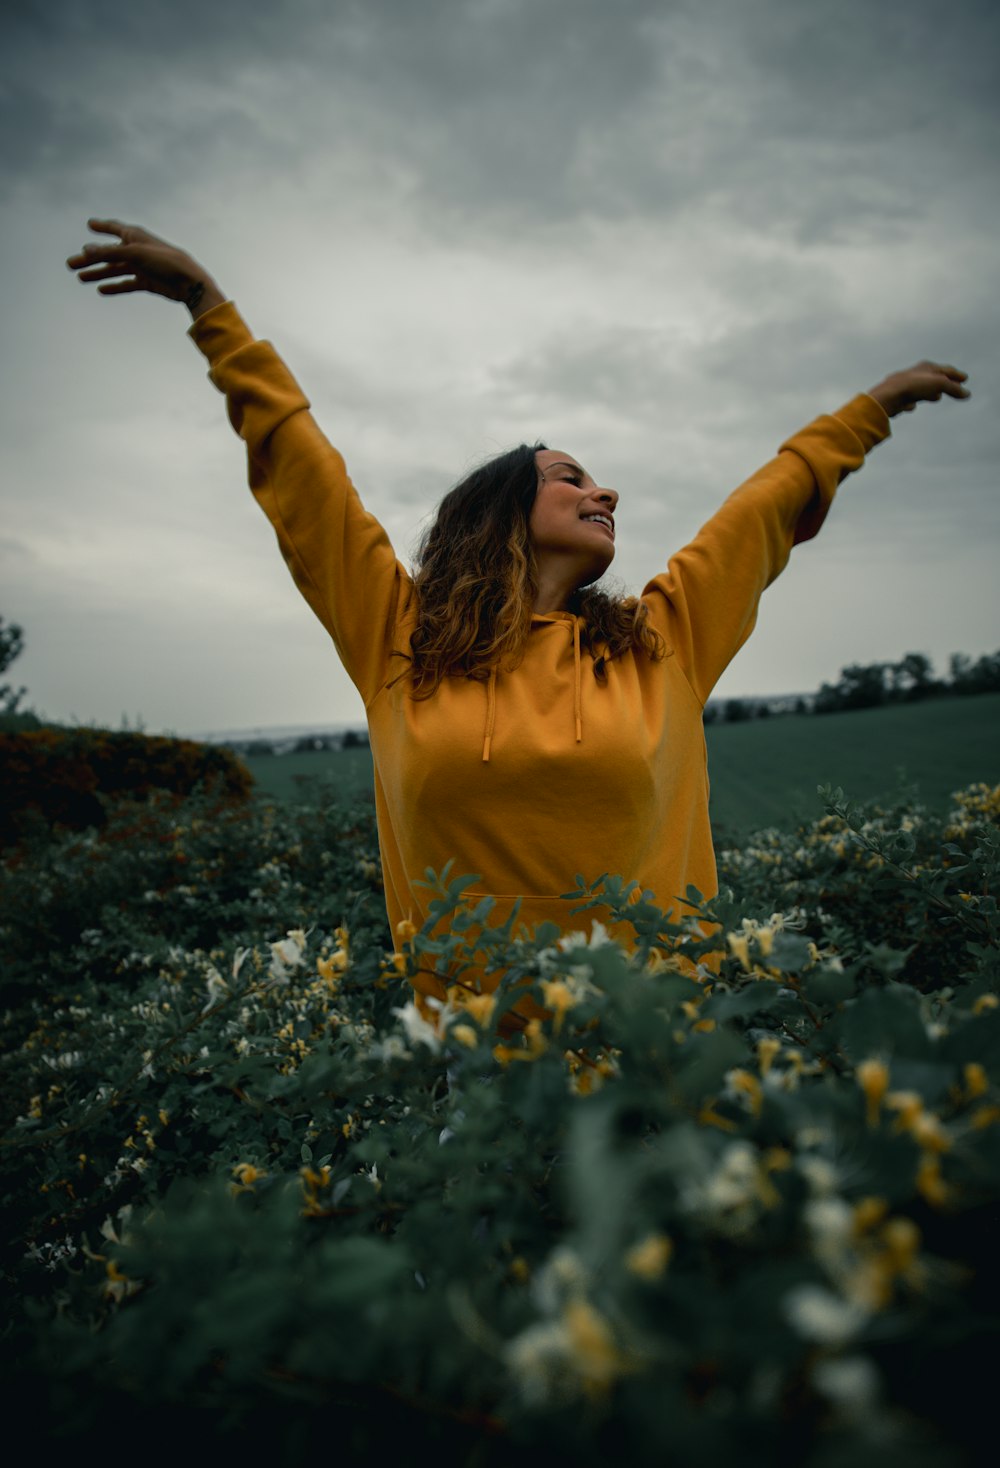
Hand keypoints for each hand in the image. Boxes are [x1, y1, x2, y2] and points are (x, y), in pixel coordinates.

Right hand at [66, 219, 225, 317]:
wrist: (190, 283)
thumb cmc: (166, 262)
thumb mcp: (134, 254)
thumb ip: (110, 253)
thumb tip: (86, 250)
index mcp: (136, 236)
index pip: (115, 228)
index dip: (102, 226)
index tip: (90, 224)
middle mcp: (138, 250)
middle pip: (109, 253)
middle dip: (90, 258)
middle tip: (70, 264)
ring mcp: (142, 267)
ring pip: (115, 269)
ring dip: (99, 273)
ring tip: (81, 278)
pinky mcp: (148, 282)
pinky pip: (127, 284)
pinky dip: (115, 287)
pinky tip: (102, 290)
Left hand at [867, 361, 970, 417]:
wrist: (887, 397)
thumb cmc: (912, 386)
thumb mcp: (939, 384)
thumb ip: (954, 388)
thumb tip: (966, 394)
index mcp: (926, 367)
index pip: (946, 370)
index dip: (956, 375)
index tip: (964, 379)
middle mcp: (915, 374)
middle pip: (934, 378)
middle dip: (944, 382)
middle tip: (953, 386)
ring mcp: (906, 385)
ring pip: (921, 389)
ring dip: (929, 393)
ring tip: (935, 397)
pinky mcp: (898, 398)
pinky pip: (909, 400)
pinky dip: (912, 403)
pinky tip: (910, 407)